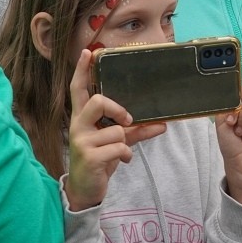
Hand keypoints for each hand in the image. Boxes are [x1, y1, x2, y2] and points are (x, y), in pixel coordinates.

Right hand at [66, 50, 165, 210]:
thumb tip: (163, 124)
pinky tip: (122, 161)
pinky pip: (119, 147)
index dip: (81, 70)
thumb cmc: (100, 159)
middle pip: (97, 101)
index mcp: (82, 117)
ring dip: (125, 142)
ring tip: (121, 151)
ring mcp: (82, 141)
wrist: (86, 189)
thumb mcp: (118, 141)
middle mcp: (78, 125)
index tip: (87, 53)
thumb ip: (137, 130)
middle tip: (127, 120)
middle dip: (117, 108)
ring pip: (115, 129)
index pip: (78, 89)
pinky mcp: (89, 156)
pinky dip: (126, 155)